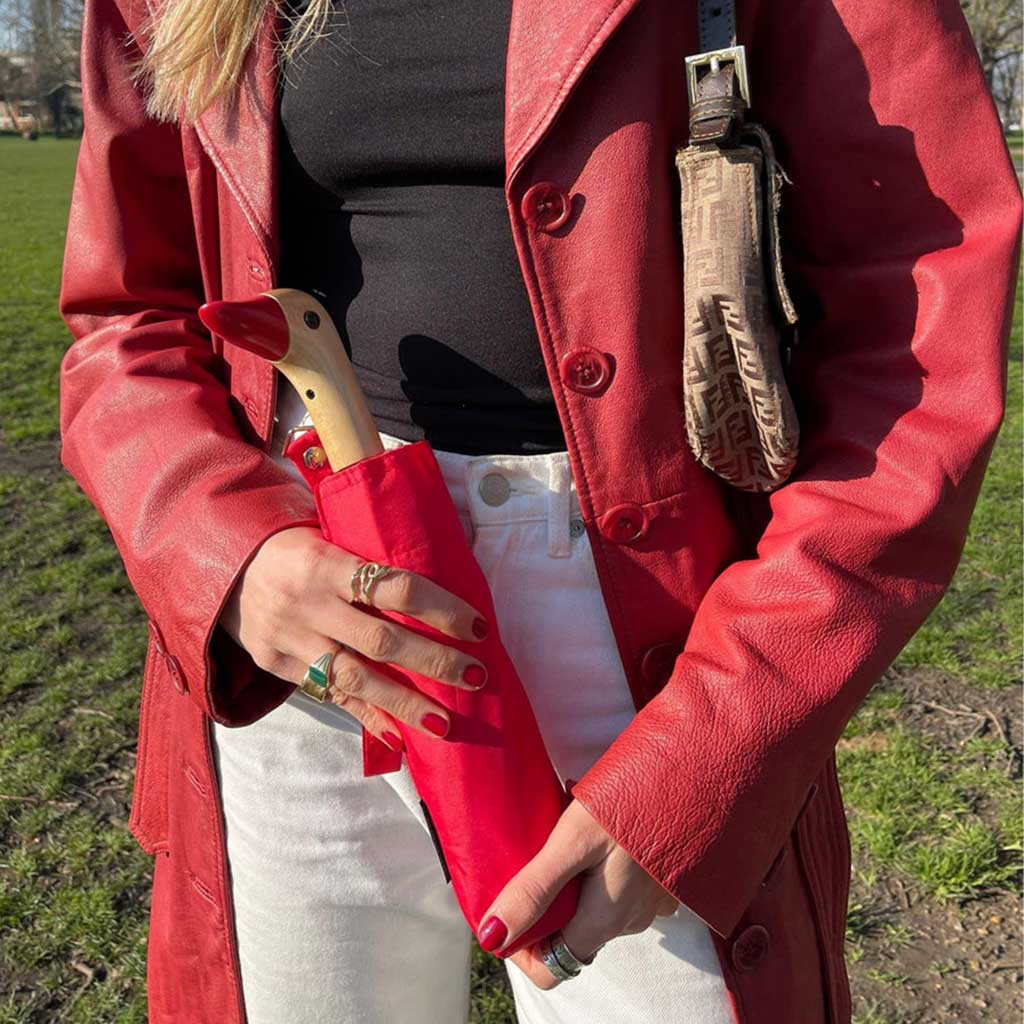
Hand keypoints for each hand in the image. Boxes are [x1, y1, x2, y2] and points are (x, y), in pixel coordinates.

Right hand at [218, 526, 489, 747]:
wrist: (224, 566)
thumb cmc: (297, 548)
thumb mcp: (328, 537)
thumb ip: (371, 561)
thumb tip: (441, 583)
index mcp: (327, 563)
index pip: (395, 588)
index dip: (439, 608)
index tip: (477, 626)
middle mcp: (309, 604)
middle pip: (381, 640)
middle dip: (434, 661)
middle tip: (477, 676)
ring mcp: (291, 639)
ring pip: (356, 677)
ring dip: (405, 703)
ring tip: (446, 721)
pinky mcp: (279, 665)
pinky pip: (330, 697)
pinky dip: (367, 718)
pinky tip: (400, 739)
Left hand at [478, 799, 678, 988]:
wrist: (692, 776)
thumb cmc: (631, 804)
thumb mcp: (572, 841)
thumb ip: (533, 890)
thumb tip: (492, 936)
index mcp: (604, 921)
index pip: (553, 967)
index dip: (524, 948)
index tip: (511, 906)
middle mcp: (630, 922)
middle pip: (573, 933)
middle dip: (548, 901)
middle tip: (537, 851)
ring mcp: (652, 902)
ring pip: (596, 905)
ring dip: (575, 876)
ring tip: (567, 827)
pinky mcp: (663, 878)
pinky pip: (621, 884)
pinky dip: (601, 863)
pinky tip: (599, 825)